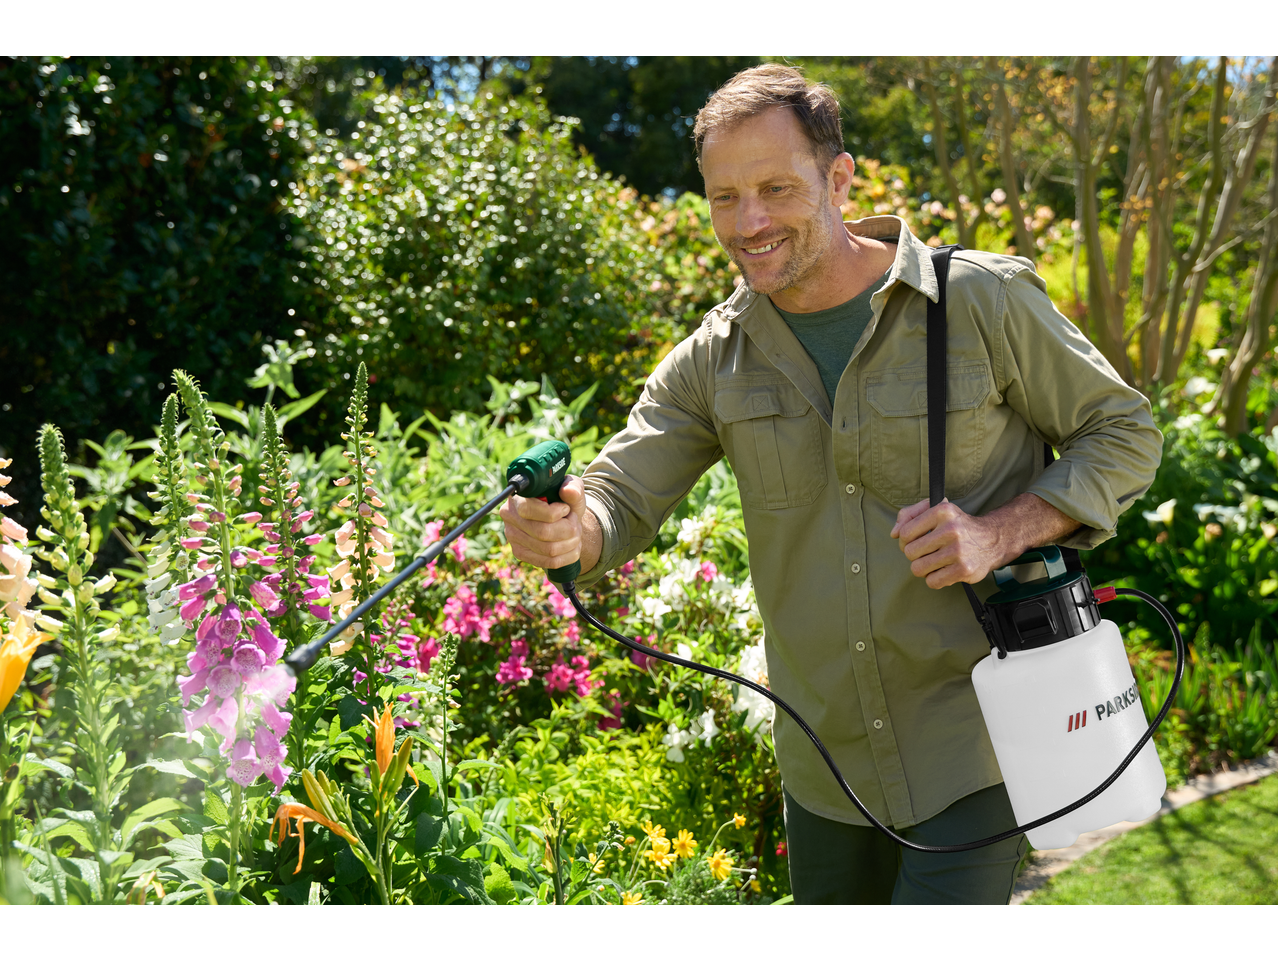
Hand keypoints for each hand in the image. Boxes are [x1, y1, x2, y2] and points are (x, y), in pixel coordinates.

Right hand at [500, 474, 591, 572]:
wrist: (562, 519)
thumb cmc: (564, 501)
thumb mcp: (572, 490)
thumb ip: (573, 487)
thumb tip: (568, 491)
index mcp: (518, 496)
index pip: (529, 509)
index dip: (554, 512)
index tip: (566, 509)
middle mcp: (510, 516)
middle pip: (543, 532)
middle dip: (568, 529)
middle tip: (575, 523)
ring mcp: (512, 537)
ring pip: (549, 550)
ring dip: (571, 543)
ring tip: (576, 534)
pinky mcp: (520, 553)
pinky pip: (548, 562)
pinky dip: (567, 556)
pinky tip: (572, 546)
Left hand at [889, 493, 1081, 589]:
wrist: (993, 539)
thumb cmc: (958, 525)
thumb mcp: (936, 509)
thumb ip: (909, 515)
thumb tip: (893, 533)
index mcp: (942, 511)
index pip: (905, 532)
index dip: (904, 540)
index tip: (914, 541)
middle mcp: (951, 530)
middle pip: (910, 553)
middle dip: (914, 555)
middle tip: (926, 552)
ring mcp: (958, 552)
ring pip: (918, 569)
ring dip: (923, 568)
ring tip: (934, 562)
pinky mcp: (964, 570)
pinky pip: (932, 582)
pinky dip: (934, 579)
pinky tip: (943, 570)